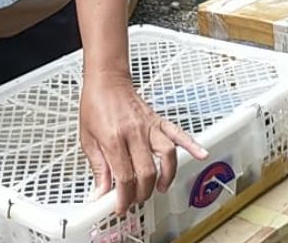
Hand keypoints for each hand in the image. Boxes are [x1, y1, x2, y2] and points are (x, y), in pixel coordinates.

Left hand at [79, 73, 206, 212]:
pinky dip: (192, 144)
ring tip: (161, 187)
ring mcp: (149, 126)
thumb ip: (98, 167)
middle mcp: (134, 133)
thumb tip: (101, 192)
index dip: (124, 197)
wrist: (106, 79)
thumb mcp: (87, 139)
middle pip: (147, 171)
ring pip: (166, 155)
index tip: (120, 207)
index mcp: (113, 138)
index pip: (124, 176)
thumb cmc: (95, 104)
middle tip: (136, 199)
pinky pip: (178, 133)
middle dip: (143, 192)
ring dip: (166, 176)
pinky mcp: (158, 120)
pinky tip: (201, 154)